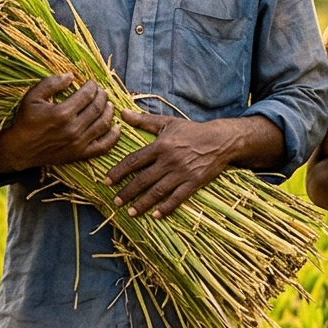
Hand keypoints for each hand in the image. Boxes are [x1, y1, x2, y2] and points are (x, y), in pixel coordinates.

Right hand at [0, 73, 117, 172]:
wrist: (20, 149)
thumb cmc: (25, 121)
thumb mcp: (33, 97)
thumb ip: (51, 84)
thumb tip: (70, 75)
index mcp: (62, 113)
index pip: (87, 95)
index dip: (92, 86)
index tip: (92, 83)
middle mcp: (73, 128)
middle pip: (97, 108)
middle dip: (102, 96)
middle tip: (102, 91)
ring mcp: (78, 143)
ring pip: (103, 124)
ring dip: (109, 112)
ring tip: (109, 104)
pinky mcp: (80, 155)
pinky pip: (103, 146)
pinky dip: (114, 137)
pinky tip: (117, 127)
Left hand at [106, 109, 243, 219]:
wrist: (221, 140)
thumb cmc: (192, 131)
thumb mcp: (168, 122)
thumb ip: (144, 120)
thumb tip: (122, 113)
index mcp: (161, 145)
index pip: (134, 160)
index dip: (119, 171)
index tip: (107, 181)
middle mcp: (169, 160)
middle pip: (143, 179)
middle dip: (127, 192)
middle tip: (115, 201)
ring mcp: (182, 173)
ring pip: (158, 191)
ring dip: (143, 203)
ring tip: (130, 212)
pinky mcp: (194, 182)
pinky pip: (177, 198)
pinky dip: (166, 207)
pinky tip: (155, 215)